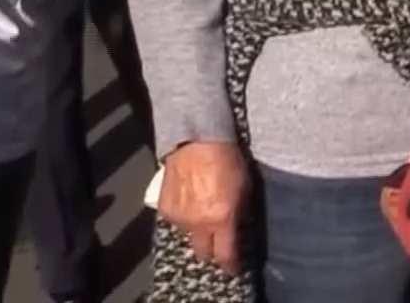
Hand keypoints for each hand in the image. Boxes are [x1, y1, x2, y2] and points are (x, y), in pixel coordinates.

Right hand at [159, 141, 247, 270]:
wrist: (197, 142)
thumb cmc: (227, 160)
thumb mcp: (245, 188)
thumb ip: (240, 213)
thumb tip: (238, 228)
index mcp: (221, 219)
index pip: (225, 254)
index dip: (231, 264)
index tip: (234, 267)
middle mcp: (198, 223)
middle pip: (203, 252)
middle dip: (212, 249)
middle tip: (219, 240)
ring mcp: (179, 218)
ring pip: (189, 235)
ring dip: (197, 229)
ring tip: (204, 209)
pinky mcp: (164, 209)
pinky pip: (176, 222)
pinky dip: (185, 216)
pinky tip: (191, 200)